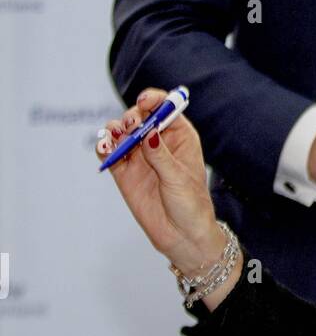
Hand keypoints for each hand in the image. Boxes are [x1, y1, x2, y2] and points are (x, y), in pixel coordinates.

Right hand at [96, 89, 224, 273]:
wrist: (181, 235)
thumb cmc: (190, 204)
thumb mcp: (179, 178)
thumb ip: (161, 156)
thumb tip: (149, 132)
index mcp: (180, 136)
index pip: (165, 108)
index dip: (154, 100)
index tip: (144, 101)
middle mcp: (158, 142)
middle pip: (139, 117)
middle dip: (131, 116)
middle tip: (130, 127)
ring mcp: (140, 157)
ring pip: (121, 133)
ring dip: (114, 130)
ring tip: (116, 138)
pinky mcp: (124, 173)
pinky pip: (111, 154)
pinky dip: (104, 148)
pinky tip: (105, 149)